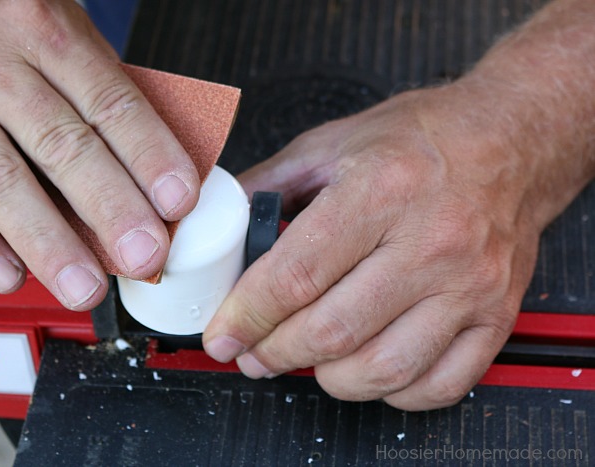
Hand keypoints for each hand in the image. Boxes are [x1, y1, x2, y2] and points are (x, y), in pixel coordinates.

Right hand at [0, 0, 199, 308]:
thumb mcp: (59, 35)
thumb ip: (98, 94)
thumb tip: (151, 176)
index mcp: (42, 31)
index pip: (110, 102)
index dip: (149, 156)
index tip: (178, 201)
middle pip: (61, 146)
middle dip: (111, 210)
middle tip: (144, 255)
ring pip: (0, 181)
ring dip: (49, 243)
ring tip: (84, 286)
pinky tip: (9, 274)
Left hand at [203, 85, 544, 409]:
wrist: (512, 142)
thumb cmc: (424, 139)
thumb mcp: (333, 144)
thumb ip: (270, 186)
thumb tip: (226, 225)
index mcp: (381, 190)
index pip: (296, 275)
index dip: (246, 316)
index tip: (222, 335)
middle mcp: (431, 241)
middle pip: (332, 329)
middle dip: (274, 353)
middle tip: (252, 352)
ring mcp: (468, 284)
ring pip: (383, 368)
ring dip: (327, 379)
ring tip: (305, 361)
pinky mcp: (495, 314)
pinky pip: (439, 384)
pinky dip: (391, 393)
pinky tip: (367, 369)